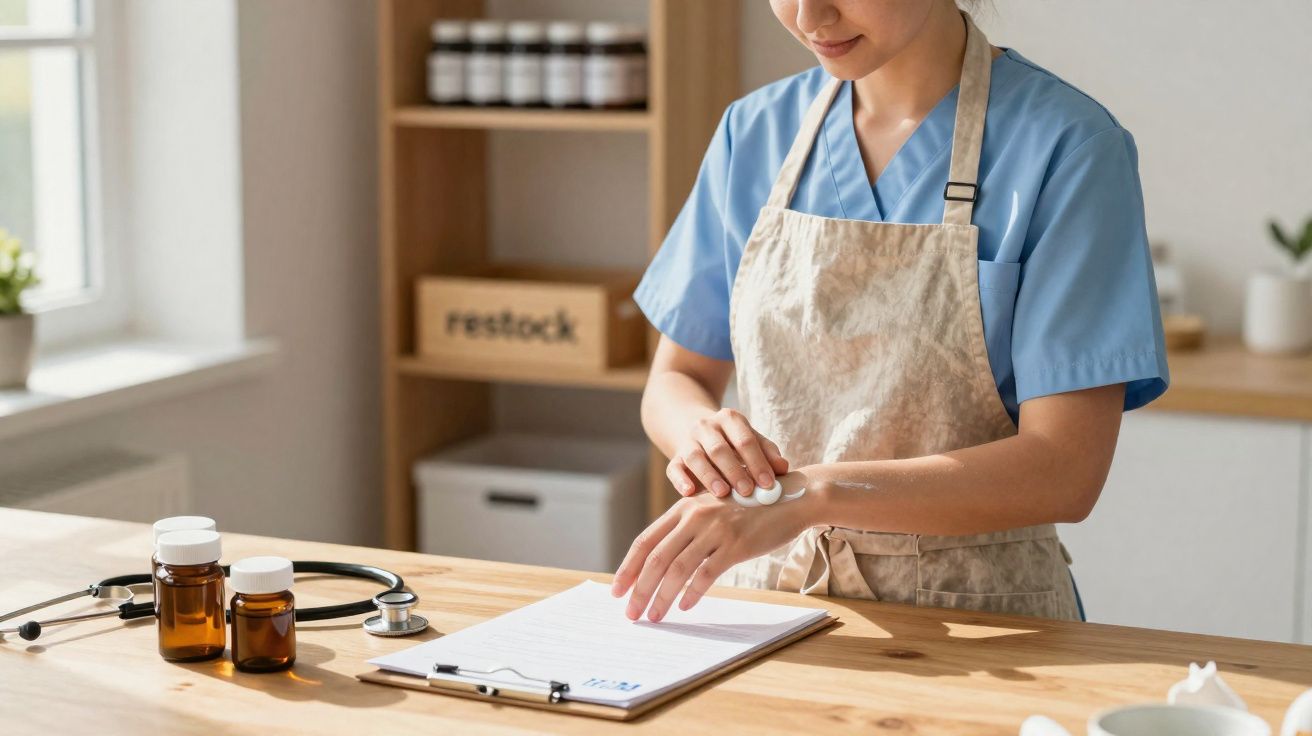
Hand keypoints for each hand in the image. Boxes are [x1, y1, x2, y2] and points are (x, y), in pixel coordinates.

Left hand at [611, 472, 814, 621]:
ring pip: (677, 569)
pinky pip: (707, 574)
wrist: (790, 498)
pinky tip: (684, 607)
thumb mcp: (712, 510)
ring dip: (662, 597)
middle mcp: (695, 516)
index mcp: (683, 508)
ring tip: (654, 617)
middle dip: (640, 589)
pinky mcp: (736, 544)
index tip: (617, 590)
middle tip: (631, 613)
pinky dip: (693, 593)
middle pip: (656, 558)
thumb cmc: (748, 509)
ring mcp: (715, 529)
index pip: (645, 541)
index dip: (628, 567)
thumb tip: (660, 563)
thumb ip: (688, 529)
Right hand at [668, 408, 788, 497]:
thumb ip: (767, 452)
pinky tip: (689, 492)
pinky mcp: (675, 459)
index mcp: (729, 419)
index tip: (768, 484)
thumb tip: (783, 468)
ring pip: (696, 457)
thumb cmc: (733, 441)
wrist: (695, 429)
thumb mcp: (751, 439)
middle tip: (748, 491)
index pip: (745, 440)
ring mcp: (688, 442)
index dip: (757, 462)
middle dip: (735, 470)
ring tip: (723, 493)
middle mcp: (706, 427)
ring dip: (710, 475)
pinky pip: (674, 468)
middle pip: (719, 448)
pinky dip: (680, 480)